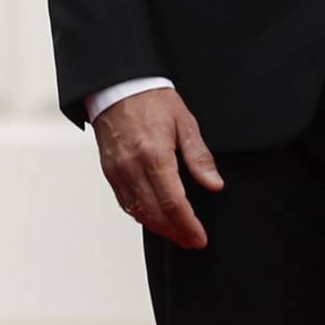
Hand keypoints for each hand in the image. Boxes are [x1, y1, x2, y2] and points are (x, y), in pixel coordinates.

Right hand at [93, 88, 223, 249]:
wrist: (118, 84)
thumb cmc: (151, 98)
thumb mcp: (184, 121)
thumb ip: (199, 156)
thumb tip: (214, 184)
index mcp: (155, 155)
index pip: (173, 204)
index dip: (188, 226)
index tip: (200, 238)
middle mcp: (133, 167)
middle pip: (156, 215)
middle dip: (176, 233)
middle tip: (192, 240)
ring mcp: (118, 171)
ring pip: (139, 214)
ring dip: (160, 229)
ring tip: (178, 233)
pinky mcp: (110, 171)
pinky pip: (126, 203)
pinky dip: (142, 215)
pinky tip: (155, 217)